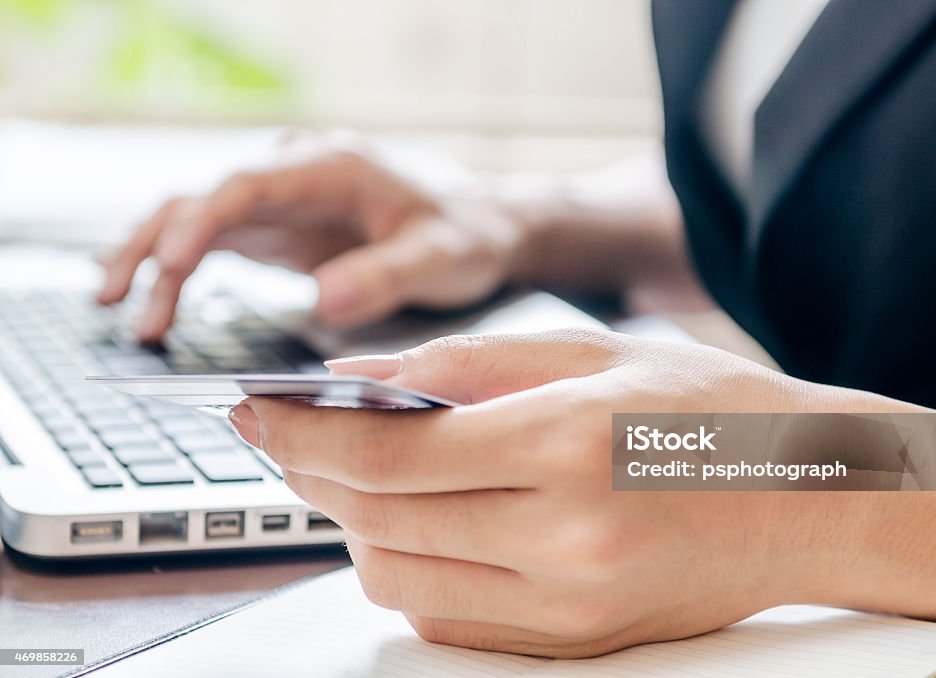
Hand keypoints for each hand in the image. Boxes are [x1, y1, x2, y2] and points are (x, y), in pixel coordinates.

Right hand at [98, 140, 521, 340]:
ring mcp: (283, 199)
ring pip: (198, 217)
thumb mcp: (441, 257)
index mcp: (331, 167)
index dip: (202, 222)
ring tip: (119, 310)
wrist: (482, 225)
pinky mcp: (281, 227)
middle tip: (113, 298)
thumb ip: (387, 275)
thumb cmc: (466, 235)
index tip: (172, 265)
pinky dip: (182, 269)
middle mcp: (296, 173)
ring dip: (156, 260)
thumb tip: (324, 300)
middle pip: (204, 196)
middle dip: (154, 244)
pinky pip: (215, 240)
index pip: (247, 184)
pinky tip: (157, 299)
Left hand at [228, 329, 892, 656]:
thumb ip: (464, 365)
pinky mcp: (573, 644)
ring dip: (352, 527)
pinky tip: (419, 524)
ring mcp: (569, 605)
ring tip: (357, 477)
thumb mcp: (592, 353)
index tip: (253, 410)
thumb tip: (354, 375)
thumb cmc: (715, 409)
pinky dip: (407, 569)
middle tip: (289, 435)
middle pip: (376, 522)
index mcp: (566, 444)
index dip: (301, 433)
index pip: (386, 455)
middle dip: (311, 475)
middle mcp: (563, 538)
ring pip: (397, 581)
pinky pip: (446, 619)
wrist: (815, 498)